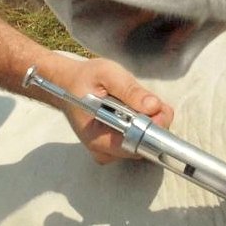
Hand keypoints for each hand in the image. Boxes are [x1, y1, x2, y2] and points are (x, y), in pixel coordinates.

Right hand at [47, 56, 173, 163]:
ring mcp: (111, 152)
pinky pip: (141, 139)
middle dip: (152, 122)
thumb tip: (153, 106)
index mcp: (97, 139)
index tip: (157, 109)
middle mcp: (104, 151)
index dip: (152, 128)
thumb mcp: (106, 74)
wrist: (68, 84)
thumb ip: (130, 90)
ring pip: (145, 142)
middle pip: (144, 146)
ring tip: (132, 102)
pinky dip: (144, 122)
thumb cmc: (84, 79)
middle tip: (144, 99)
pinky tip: (132, 109)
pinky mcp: (117, 147)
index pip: (135, 145)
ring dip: (148, 121)